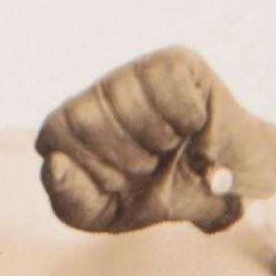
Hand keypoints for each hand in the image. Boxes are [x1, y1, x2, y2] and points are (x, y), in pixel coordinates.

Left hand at [35, 47, 275, 234]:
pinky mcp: (173, 62)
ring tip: (169, 147)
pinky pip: (170, 94)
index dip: (88, 168)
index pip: (53, 136)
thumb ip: (71, 199)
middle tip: (148, 166)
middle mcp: (97, 92)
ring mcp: (134, 72)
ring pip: (128, 106)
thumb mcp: (108, 214)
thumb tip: (54, 165)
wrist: (223, 189)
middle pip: (85, 120)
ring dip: (157, 141)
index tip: (117, 183)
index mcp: (70, 126)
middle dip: (122, 159)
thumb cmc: (159, 196)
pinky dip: (186, 121)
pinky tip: (192, 126)